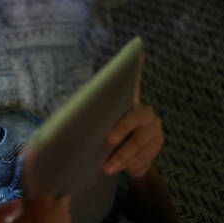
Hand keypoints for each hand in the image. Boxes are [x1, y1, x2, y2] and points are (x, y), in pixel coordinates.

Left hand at [103, 53, 163, 177]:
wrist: (130, 165)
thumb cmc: (109, 143)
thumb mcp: (99, 131)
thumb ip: (92, 121)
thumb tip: (65, 121)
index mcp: (128, 104)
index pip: (133, 83)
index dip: (135, 68)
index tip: (138, 52)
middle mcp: (145, 111)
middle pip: (137, 116)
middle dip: (122, 129)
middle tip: (108, 140)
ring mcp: (154, 128)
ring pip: (141, 140)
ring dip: (123, 156)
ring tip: (107, 167)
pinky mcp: (158, 144)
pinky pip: (145, 154)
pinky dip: (130, 163)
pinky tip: (119, 169)